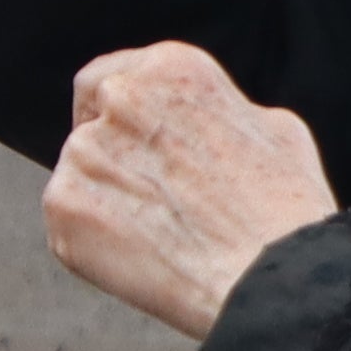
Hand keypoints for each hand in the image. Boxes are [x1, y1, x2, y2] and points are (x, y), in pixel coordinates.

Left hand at [46, 45, 340, 342]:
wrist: (273, 279)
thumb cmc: (286, 210)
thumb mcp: (276, 131)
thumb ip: (220, 111)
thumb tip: (199, 123)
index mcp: (171, 70)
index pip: (108, 79)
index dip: (118, 115)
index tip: (131, 142)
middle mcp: (119, 100)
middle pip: (90, 126)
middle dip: (112, 155)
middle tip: (152, 196)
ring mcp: (84, 153)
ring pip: (82, 176)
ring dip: (109, 200)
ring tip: (164, 236)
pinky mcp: (64, 204)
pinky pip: (70, 222)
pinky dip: (98, 241)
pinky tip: (147, 258)